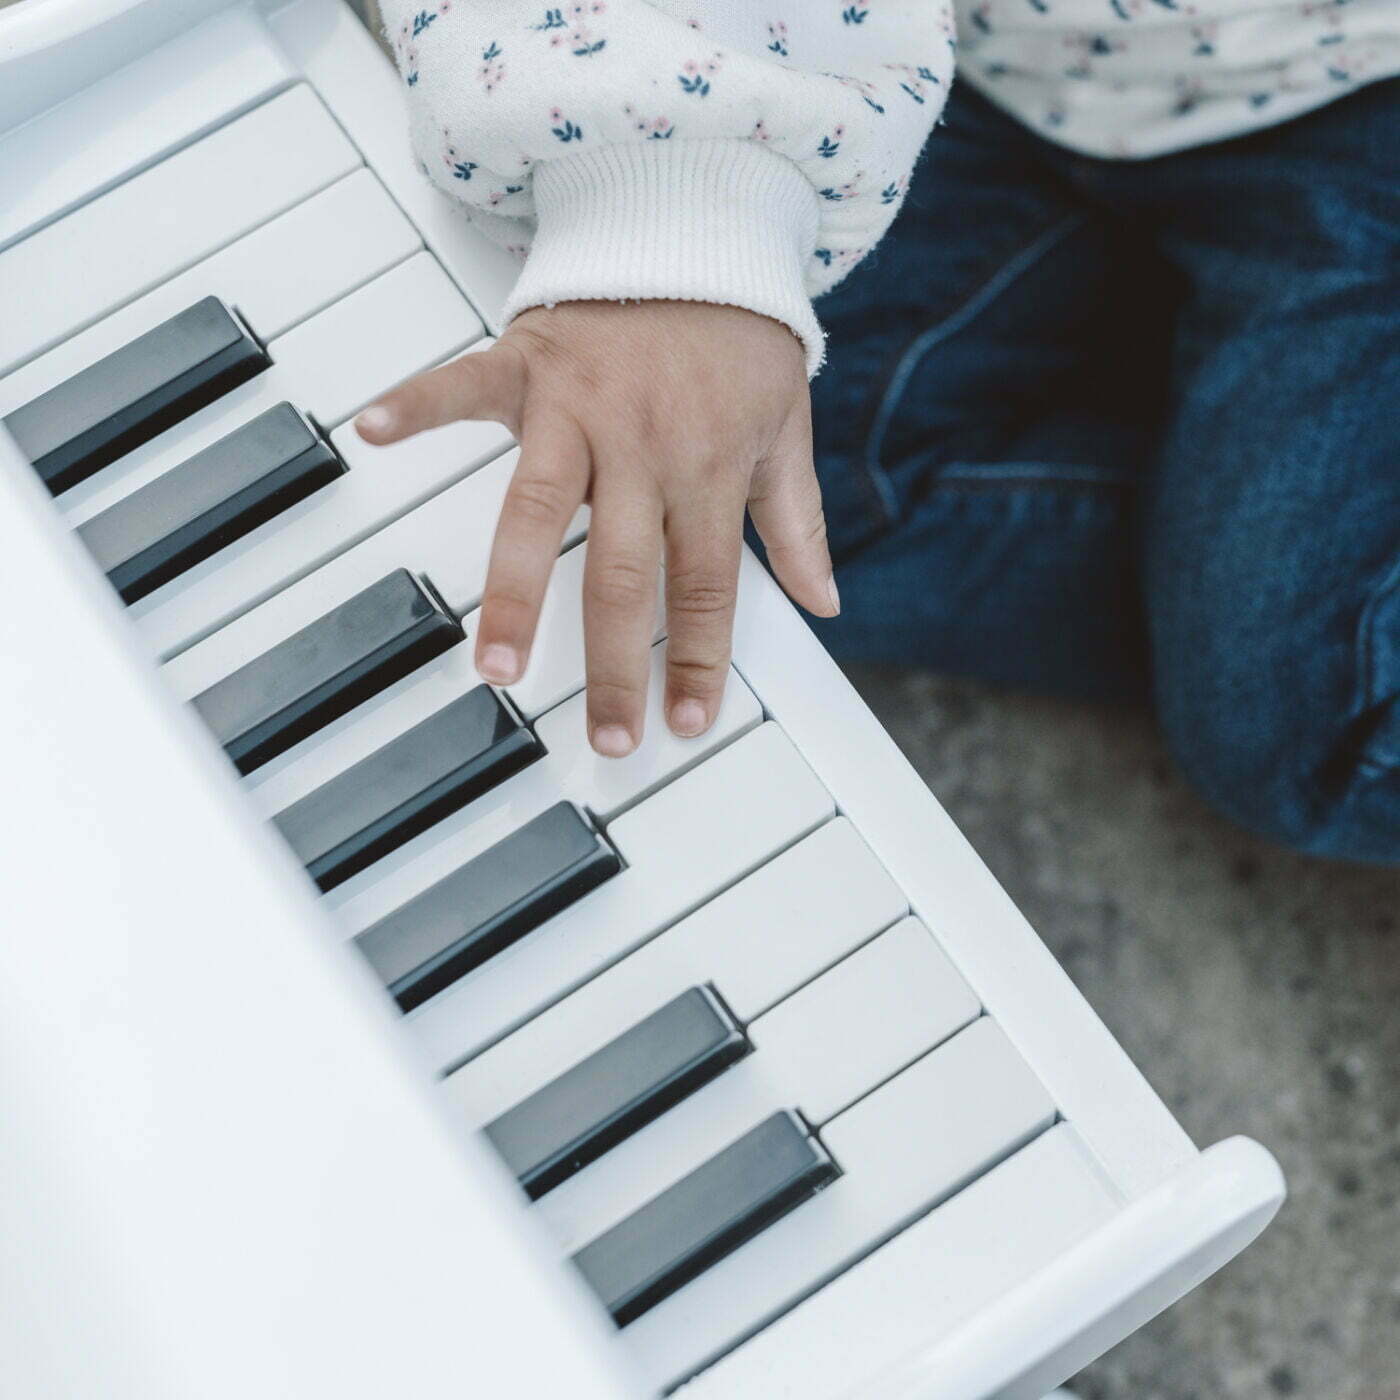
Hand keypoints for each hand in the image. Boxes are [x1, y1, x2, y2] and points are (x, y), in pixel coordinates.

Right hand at [355, 299, 837, 756]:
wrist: (701, 227)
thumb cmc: (741, 336)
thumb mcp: (788, 428)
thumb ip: (797, 522)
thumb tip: (823, 603)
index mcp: (707, 467)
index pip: (705, 587)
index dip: (697, 660)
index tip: (683, 723)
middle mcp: (641, 446)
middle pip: (624, 574)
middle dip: (614, 664)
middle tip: (603, 736)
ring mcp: (576, 406)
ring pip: (538, 510)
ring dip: (515, 590)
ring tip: (496, 664)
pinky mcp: (526, 361)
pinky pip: (463, 384)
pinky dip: (417, 403)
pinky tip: (373, 431)